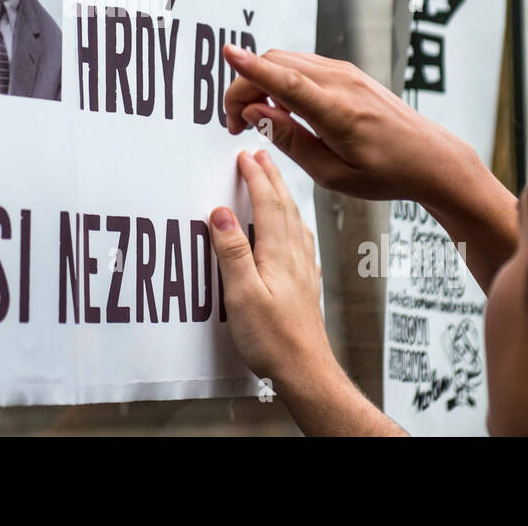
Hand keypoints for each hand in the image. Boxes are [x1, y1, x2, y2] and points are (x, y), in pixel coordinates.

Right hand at [209, 150, 400, 435]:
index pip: (268, 204)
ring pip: (295, 220)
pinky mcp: (305, 285)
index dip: (256, 177)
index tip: (244, 156)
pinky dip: (293, 221)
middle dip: (272, 177)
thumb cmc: (274, 340)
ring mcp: (303, 270)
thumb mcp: (242, 295)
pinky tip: (292, 227)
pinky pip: (300, 239)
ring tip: (274, 180)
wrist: (306, 371)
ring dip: (283, 194)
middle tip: (260, 155)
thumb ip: (232, 252)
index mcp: (279, 254)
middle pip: (285, 205)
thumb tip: (221, 213)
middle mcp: (295, 256)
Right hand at [222, 45, 470, 206]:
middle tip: (236, 125)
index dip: (252, 69)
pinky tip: (283, 109)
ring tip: (258, 120)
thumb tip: (254, 114)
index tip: (228, 54)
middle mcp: (341, 83)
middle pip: (276, 64)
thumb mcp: (332, 173)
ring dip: (261, 82)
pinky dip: (280, 80)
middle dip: (245, 88)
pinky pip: (301, 65)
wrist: (429, 157)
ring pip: (286, 61)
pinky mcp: (346, 71)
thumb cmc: (385, 172)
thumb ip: (289, 141)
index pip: (285, 82)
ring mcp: (345, 72)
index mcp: (337, 113)